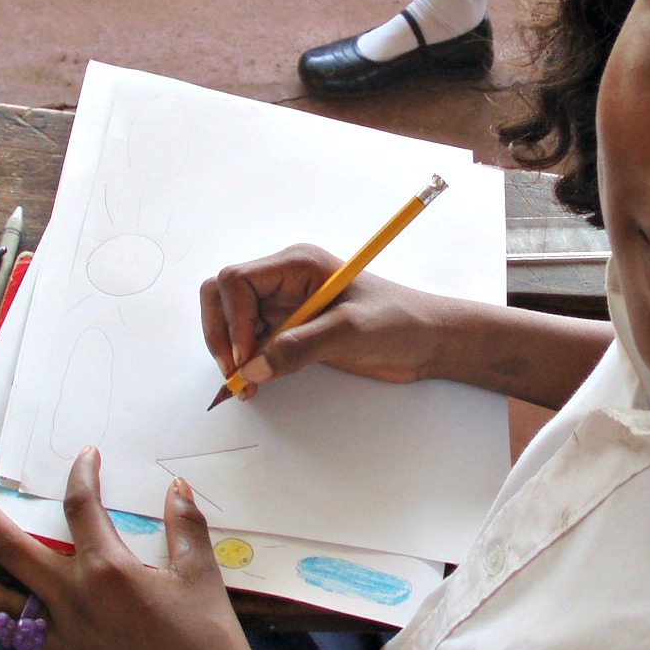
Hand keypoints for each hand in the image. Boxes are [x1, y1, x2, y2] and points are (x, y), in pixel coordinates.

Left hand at [0, 449, 257, 649]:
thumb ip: (185, 527)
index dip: (82, 475)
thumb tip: (177, 488)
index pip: (83, 508)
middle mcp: (70, 601)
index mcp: (107, 569)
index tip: (85, 457)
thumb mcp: (202, 574)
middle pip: (9, 547)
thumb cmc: (209, 640)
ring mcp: (59, 643)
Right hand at [200, 243, 457, 399]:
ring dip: (230, 352)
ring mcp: (286, 307)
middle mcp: (285, 281)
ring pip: (232, 323)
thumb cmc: (398, 322)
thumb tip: (253, 368)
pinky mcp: (292, 332)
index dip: (231, 318)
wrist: (428, 341)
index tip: (244, 354)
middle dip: (221, 334)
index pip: (236, 280)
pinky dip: (246, 364)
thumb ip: (300, 346)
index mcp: (297, 265)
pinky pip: (252, 344)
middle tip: (235, 372)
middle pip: (223, 297)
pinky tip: (254, 385)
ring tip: (245, 385)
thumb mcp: (351, 331)